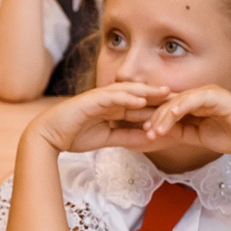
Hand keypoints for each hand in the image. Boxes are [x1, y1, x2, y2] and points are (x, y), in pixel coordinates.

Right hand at [27, 81, 167, 154]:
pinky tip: (140, 99)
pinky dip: (126, 98)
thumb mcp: (108, 139)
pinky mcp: (91, 100)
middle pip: (139, 95)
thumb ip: (127, 137)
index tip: (178, 107)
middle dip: (158, 95)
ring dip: (147, 91)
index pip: (140, 105)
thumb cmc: (74, 135)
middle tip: (181, 93)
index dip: (158, 105)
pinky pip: (112, 97)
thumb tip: (147, 139)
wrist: (49, 136)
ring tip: (166, 92)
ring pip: (128, 92)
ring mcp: (100, 97)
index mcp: (113, 108)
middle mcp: (109, 100)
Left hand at [139, 84, 230, 164]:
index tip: (139, 130)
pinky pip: (196, 99)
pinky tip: (171, 116)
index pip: (168, 107)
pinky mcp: (219, 96)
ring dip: (164, 115)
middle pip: (169, 101)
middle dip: (154, 115)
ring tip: (154, 130)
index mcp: (195, 103)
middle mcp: (200, 95)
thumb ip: (179, 132)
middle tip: (143, 130)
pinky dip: (182, 107)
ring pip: (179, 100)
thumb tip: (156, 133)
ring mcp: (209, 93)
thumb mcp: (197, 137)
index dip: (153, 117)